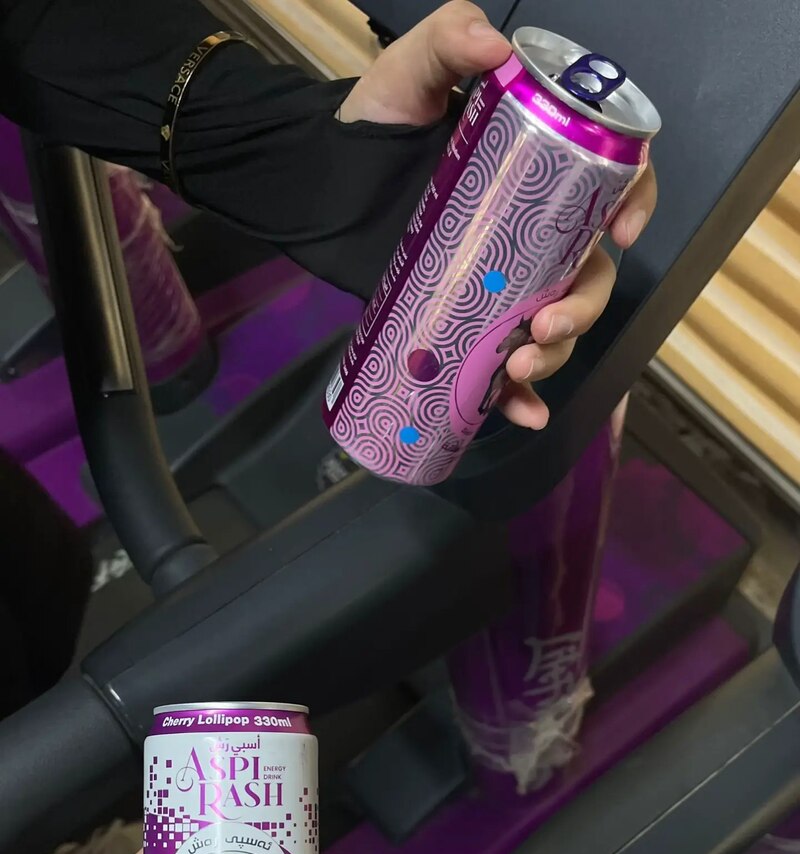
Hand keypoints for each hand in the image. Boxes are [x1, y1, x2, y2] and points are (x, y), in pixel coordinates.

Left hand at [340, 1, 656, 429]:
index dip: (636, 204)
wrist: (317, 184)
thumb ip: (448, 41)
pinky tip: (521, 413)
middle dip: (584, 307)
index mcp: (541, 170)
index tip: (622, 232)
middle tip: (544, 324)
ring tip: (521, 361)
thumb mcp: (410, 71)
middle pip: (591, 274)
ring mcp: (503, 282)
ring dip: (555, 353)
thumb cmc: (373, 123)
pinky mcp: (467, 321)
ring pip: (556, 327)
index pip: (611, 183)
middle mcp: (534, 232)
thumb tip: (493, 50)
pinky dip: (521, 398)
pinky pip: (505, 371)